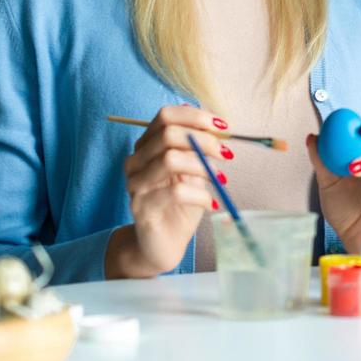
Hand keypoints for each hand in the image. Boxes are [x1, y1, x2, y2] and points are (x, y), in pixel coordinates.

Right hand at [107, 105, 229, 278]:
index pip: (166, 115)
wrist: (163, 244)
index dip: (196, 117)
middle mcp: (135, 161)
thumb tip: (215, 122)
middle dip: (204, 140)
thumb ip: (198, 147)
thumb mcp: (193, 170)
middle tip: (226, 154)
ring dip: (203, 166)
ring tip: (220, 179)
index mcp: (146, 146)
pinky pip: (175, 193)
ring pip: (170, 160)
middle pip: (168, 134)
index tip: (224, 126)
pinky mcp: (141, 208)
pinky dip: (201, 195)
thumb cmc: (180, 204)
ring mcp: (135, 185)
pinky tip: (211, 203)